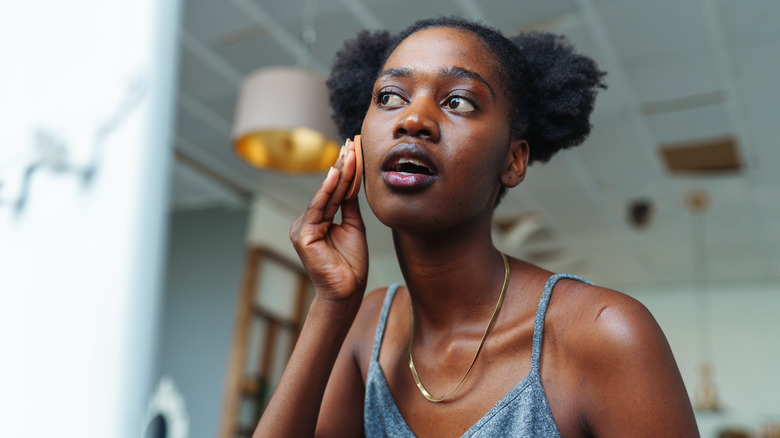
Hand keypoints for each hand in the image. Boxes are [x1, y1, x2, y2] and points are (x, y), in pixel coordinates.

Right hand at [290, 140, 367, 301]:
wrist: (347, 291)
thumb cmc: (351, 263)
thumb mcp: (353, 227)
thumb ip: (348, 205)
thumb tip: (352, 181)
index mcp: (318, 220)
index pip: (334, 190)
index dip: (345, 170)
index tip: (355, 148)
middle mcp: (307, 221)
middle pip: (329, 189)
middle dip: (342, 165)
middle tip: (352, 142)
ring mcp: (303, 227)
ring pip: (325, 195)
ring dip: (338, 173)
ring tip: (349, 153)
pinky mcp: (302, 235)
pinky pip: (318, 208)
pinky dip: (327, 191)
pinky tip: (336, 175)